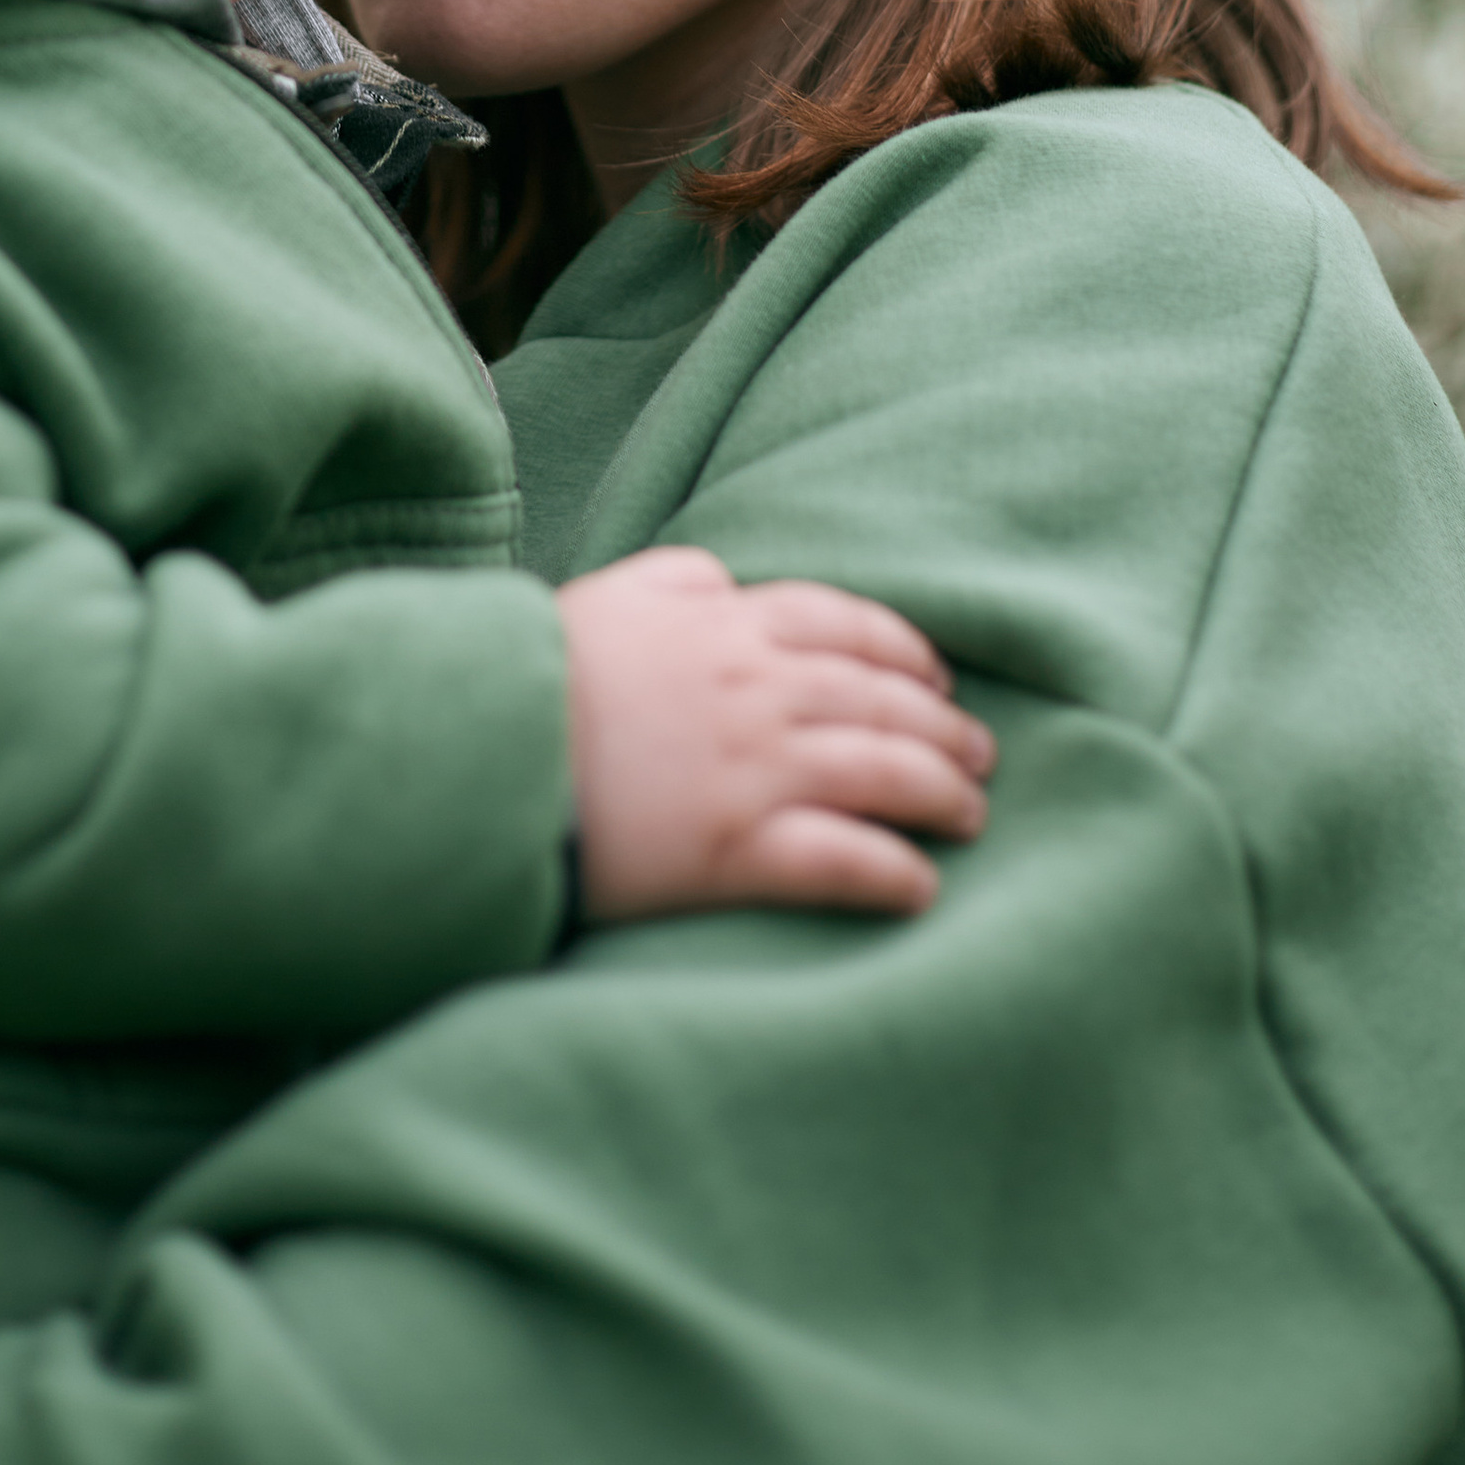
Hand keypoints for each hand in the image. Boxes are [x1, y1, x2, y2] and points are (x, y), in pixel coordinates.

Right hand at [558, 543, 993, 923]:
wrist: (483, 751)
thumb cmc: (539, 674)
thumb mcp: (613, 596)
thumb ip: (680, 578)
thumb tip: (727, 583)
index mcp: (728, 624)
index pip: (848, 627)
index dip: (906, 652)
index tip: (939, 677)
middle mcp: (757, 691)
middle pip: (882, 701)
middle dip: (945, 728)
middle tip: (981, 753)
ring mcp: (751, 771)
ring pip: (881, 773)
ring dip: (940, 793)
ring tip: (972, 812)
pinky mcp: (733, 851)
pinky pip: (840, 859)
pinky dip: (891, 871)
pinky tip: (921, 886)